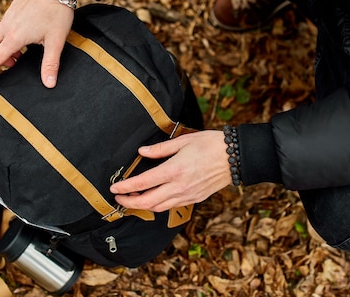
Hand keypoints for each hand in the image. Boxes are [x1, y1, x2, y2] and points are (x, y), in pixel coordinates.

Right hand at [0, 0, 78, 86]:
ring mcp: (8, 15)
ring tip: (23, 50)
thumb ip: (50, 64)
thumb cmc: (57, 13)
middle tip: (13, 63)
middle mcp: (7, 26)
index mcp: (14, 37)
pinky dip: (7, 35)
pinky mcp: (13, 7)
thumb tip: (49, 84)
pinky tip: (26, 34)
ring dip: (3, 46)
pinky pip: (3, 24)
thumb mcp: (55, 42)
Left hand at [109, 130, 231, 211]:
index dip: (125, 188)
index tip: (115, 189)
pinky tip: (154, 197)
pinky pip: (171, 206)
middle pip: (148, 202)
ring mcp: (187, 195)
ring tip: (133, 198)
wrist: (235, 158)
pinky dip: (158, 205)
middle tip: (119, 199)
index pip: (143, 183)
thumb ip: (160, 149)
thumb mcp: (183, 141)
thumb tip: (142, 152)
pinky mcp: (194, 199)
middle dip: (129, 203)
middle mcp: (179, 186)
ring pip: (159, 208)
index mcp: (174, 170)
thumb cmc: (210, 145)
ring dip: (143, 206)